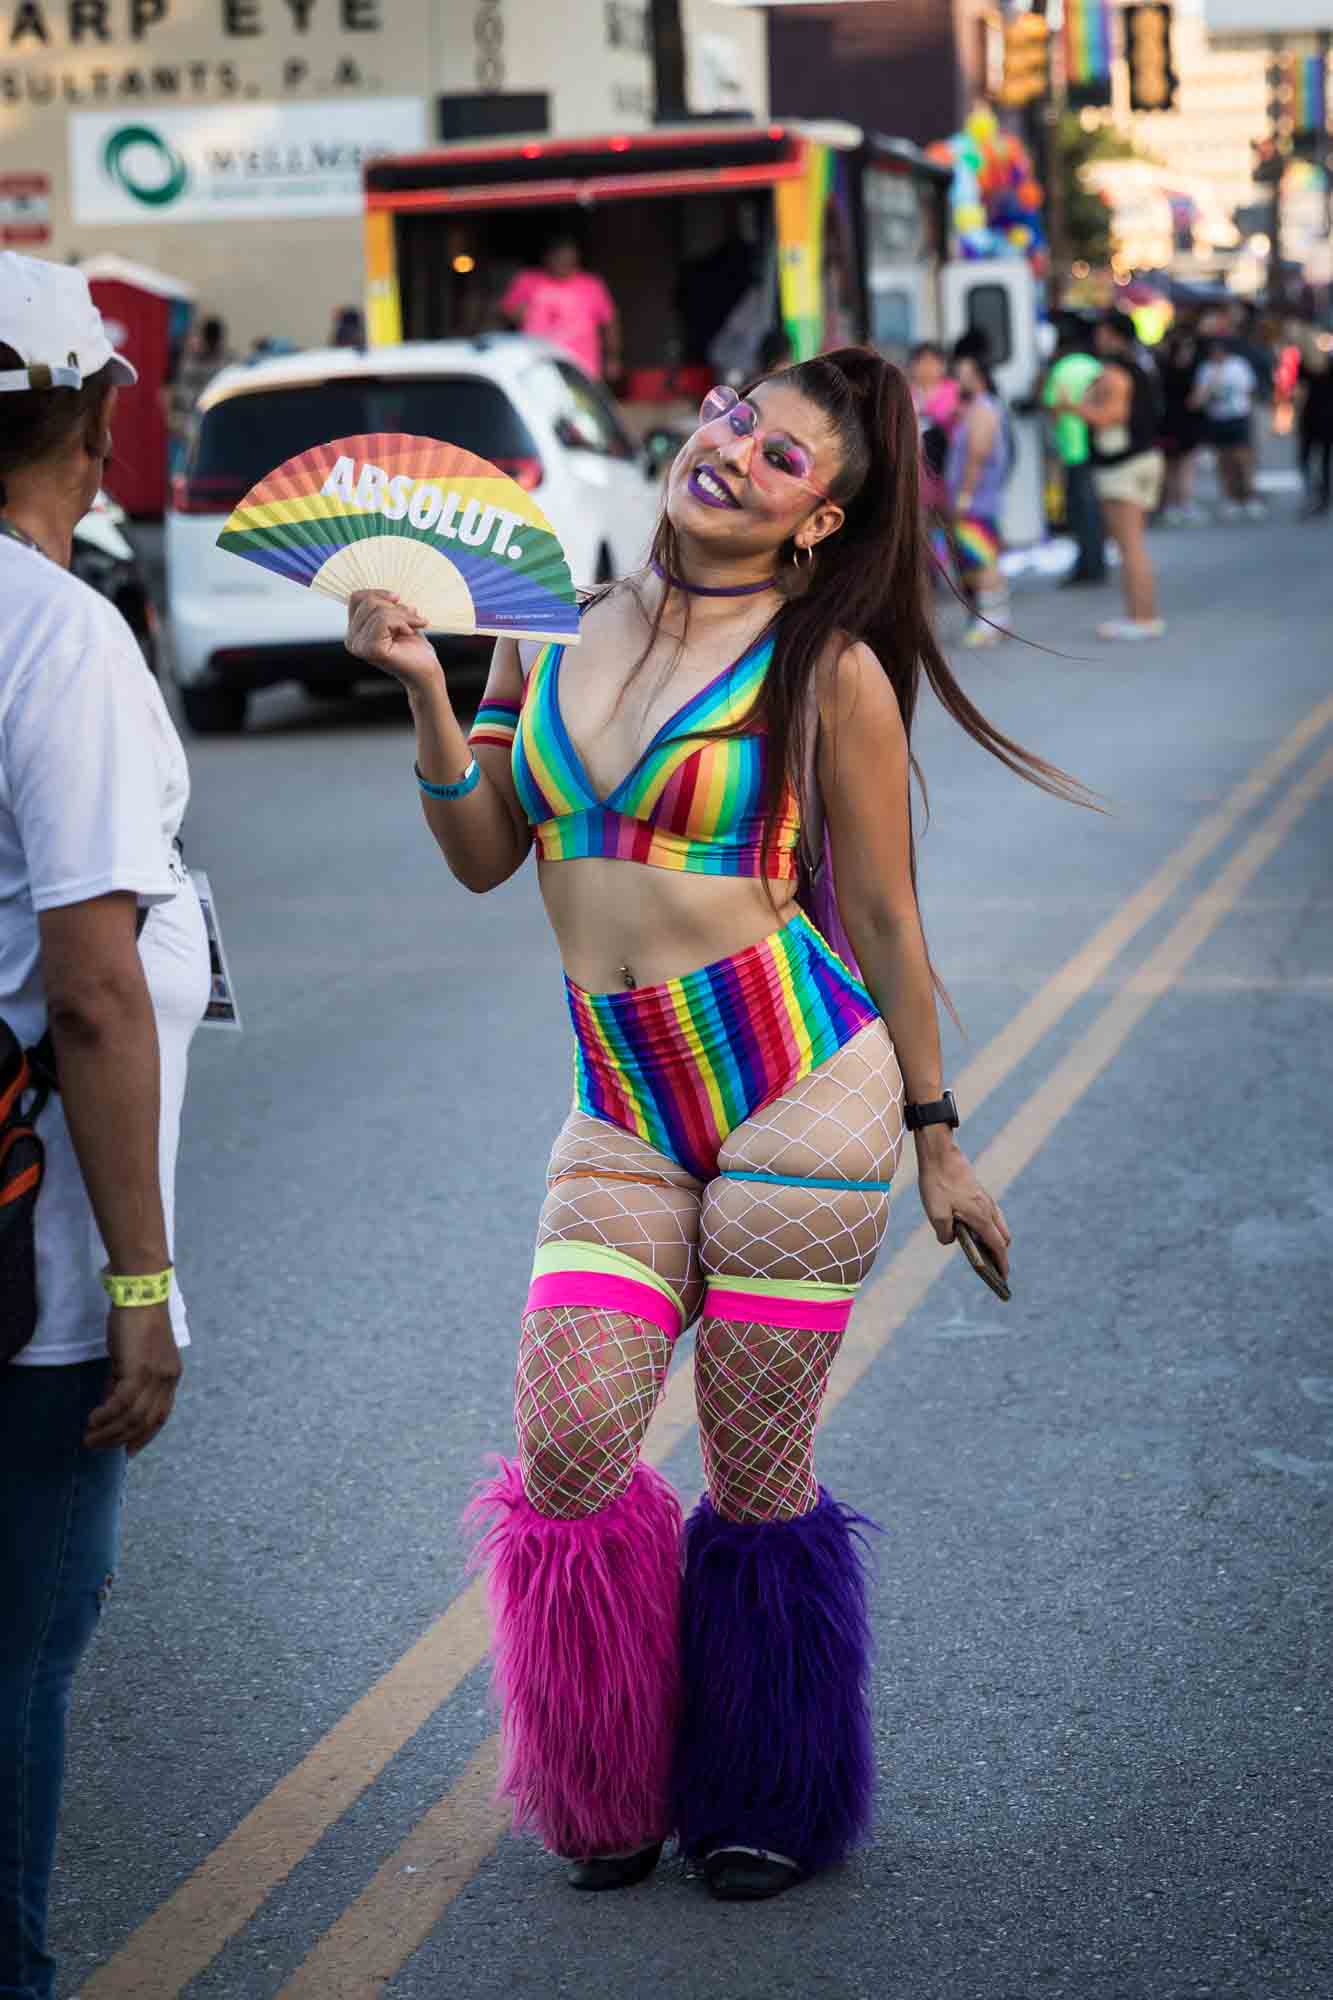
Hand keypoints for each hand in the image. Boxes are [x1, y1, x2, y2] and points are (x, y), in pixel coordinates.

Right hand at [84, 1304, 183, 1456]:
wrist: (141, 1293)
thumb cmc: (136, 1320)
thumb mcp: (135, 1355)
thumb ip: (126, 1380)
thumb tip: (110, 1403)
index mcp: (172, 1376)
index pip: (160, 1416)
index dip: (144, 1436)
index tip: (128, 1451)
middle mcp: (167, 1379)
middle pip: (145, 1422)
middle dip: (120, 1439)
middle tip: (97, 1446)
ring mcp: (155, 1375)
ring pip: (132, 1416)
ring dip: (108, 1431)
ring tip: (89, 1437)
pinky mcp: (139, 1369)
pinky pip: (121, 1403)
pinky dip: (106, 1415)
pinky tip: (92, 1420)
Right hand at [345, 591, 440, 688]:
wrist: (426, 671)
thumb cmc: (414, 647)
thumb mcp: (398, 618)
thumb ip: (386, 606)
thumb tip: (393, 595)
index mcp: (354, 631)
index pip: (356, 598)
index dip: (380, 594)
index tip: (399, 600)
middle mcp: (351, 640)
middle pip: (368, 602)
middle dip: (395, 607)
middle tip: (412, 619)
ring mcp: (359, 646)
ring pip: (378, 611)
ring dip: (403, 615)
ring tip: (413, 626)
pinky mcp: (371, 650)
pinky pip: (384, 620)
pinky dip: (403, 622)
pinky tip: (410, 633)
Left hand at [916, 1132, 1010, 1280]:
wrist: (940, 1154)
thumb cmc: (937, 1184)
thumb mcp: (936, 1214)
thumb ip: (945, 1234)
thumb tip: (951, 1240)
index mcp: (981, 1217)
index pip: (998, 1245)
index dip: (1002, 1263)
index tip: (1004, 1277)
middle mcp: (988, 1208)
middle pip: (1002, 1236)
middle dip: (1000, 1253)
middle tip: (992, 1268)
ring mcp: (985, 1199)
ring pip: (997, 1224)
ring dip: (993, 1238)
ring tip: (981, 1251)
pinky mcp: (978, 1192)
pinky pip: (989, 1214)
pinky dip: (987, 1226)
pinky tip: (970, 1229)